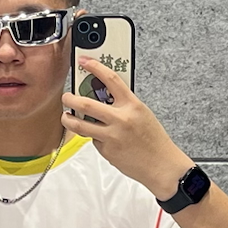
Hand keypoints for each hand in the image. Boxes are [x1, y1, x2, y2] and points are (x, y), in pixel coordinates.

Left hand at [62, 55, 192, 198]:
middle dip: (70, 98)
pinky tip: (103, 139)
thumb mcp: (142, 113)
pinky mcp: (106, 151)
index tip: (84, 62)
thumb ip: (123, 103)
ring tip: (66, 116)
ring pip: (80, 126)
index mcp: (132, 105)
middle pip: (85, 104)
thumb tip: (103, 94)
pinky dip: (94, 138)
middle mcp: (120, 119)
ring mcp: (111, 136)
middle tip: (66, 97)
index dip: (95, 67)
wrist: (161, 165)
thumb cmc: (154, 139)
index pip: (110, 79)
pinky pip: (93, 141)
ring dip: (68, 119)